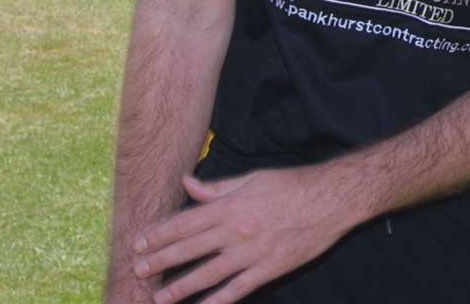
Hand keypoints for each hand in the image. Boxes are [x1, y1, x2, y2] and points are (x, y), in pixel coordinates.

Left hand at [132, 168, 353, 303]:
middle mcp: (236, 230)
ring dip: (181, 287)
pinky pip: (237, 289)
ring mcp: (252, 252)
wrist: (331, 198)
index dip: (160, 234)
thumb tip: (187, 183)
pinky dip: (217, 301)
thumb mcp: (253, 179)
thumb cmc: (292, 184)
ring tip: (160, 298)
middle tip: (138, 271)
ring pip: (208, 273)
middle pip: (190, 249)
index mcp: (231, 206)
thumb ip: (217, 187)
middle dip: (161, 261)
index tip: (139, 243)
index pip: (185, 223)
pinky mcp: (269, 269)